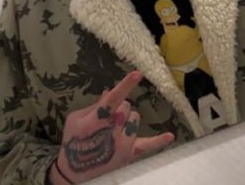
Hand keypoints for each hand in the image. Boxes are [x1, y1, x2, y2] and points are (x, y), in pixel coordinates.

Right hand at [50, 71, 174, 183]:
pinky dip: (159, 140)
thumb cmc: (73, 140)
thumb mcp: (76, 119)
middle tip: (107, 118)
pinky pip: (148, 145)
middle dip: (119, 108)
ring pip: (136, 118)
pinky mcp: (130, 154)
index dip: (125, 85)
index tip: (138, 73)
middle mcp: (112, 132)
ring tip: (115, 128)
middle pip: (126, 106)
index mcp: (95, 120)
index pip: (113, 99)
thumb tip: (110, 92)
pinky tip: (170, 135)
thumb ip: (94, 106)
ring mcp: (122, 144)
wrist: (75, 171)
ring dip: (128, 119)